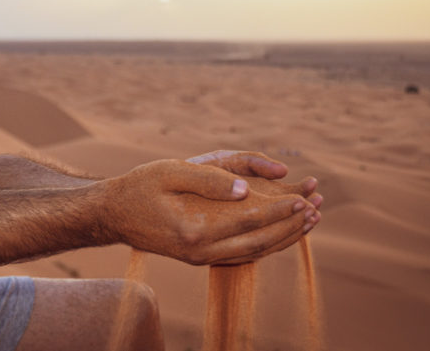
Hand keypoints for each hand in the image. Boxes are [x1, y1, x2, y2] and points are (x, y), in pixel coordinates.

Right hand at [101, 159, 316, 265]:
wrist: (113, 214)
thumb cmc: (140, 186)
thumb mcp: (171, 171)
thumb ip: (210, 179)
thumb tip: (248, 189)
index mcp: (194, 228)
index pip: (249, 220)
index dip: (279, 210)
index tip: (303, 198)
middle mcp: (200, 250)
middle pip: (258, 242)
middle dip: (290, 226)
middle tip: (316, 210)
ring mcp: (201, 258)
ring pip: (253, 253)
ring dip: (283, 238)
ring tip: (309, 222)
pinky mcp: (200, 258)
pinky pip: (241, 255)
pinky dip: (266, 245)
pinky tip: (280, 235)